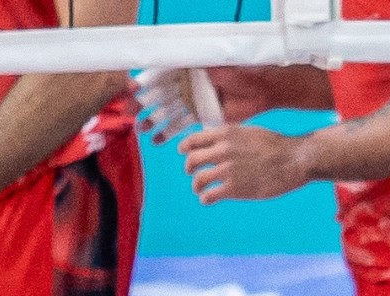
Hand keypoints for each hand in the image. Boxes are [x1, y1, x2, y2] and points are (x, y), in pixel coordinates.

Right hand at [137, 68, 274, 143]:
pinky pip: (182, 125)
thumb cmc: (241, 73)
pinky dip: (169, 133)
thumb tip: (178, 62)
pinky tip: (157, 140)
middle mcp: (186, 85)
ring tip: (140, 129)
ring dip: (153, 121)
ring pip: (167, 112)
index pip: (159, 75)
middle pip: (159, 95)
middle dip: (142, 104)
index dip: (145, 82)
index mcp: (186, 69)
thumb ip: (198, 66)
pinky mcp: (202, 116)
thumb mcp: (217, 65)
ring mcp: (193, 101)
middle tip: (128, 114)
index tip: (132, 90)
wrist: (261, 90)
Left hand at [181, 124, 310, 203]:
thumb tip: (220, 143)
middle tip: (192, 174)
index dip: (185, 148)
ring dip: (196, 186)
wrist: (295, 159)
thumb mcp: (250, 132)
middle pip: (192, 160)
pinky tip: (207, 200)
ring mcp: (228, 169)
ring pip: (199, 179)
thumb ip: (232, 138)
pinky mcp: (235, 188)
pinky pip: (210, 195)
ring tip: (200, 190)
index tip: (184, 153)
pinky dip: (205, 198)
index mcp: (225, 134)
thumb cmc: (278, 146)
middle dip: (189, 168)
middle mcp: (223, 150)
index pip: (194, 140)